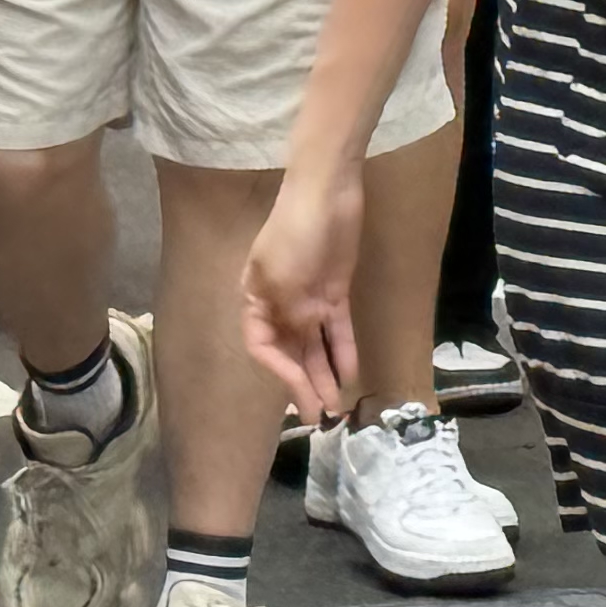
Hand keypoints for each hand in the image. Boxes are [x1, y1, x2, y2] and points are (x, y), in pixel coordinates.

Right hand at [241, 167, 366, 424]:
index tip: (298, 393)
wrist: (328, 190)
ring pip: (315, 346)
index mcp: (255, 298)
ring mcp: (308, 298)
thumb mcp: (282, 277)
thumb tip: (300, 344)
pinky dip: (343, 350)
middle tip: (320, 416)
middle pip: (290, 352)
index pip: (261, 346)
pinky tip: (350, 374)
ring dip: (324, 374)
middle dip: (304, 384)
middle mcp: (280, 303)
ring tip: (336, 405)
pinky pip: (337, 329)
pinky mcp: (334, 291)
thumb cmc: (295, 232)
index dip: (278, 373)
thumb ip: (289, 317)